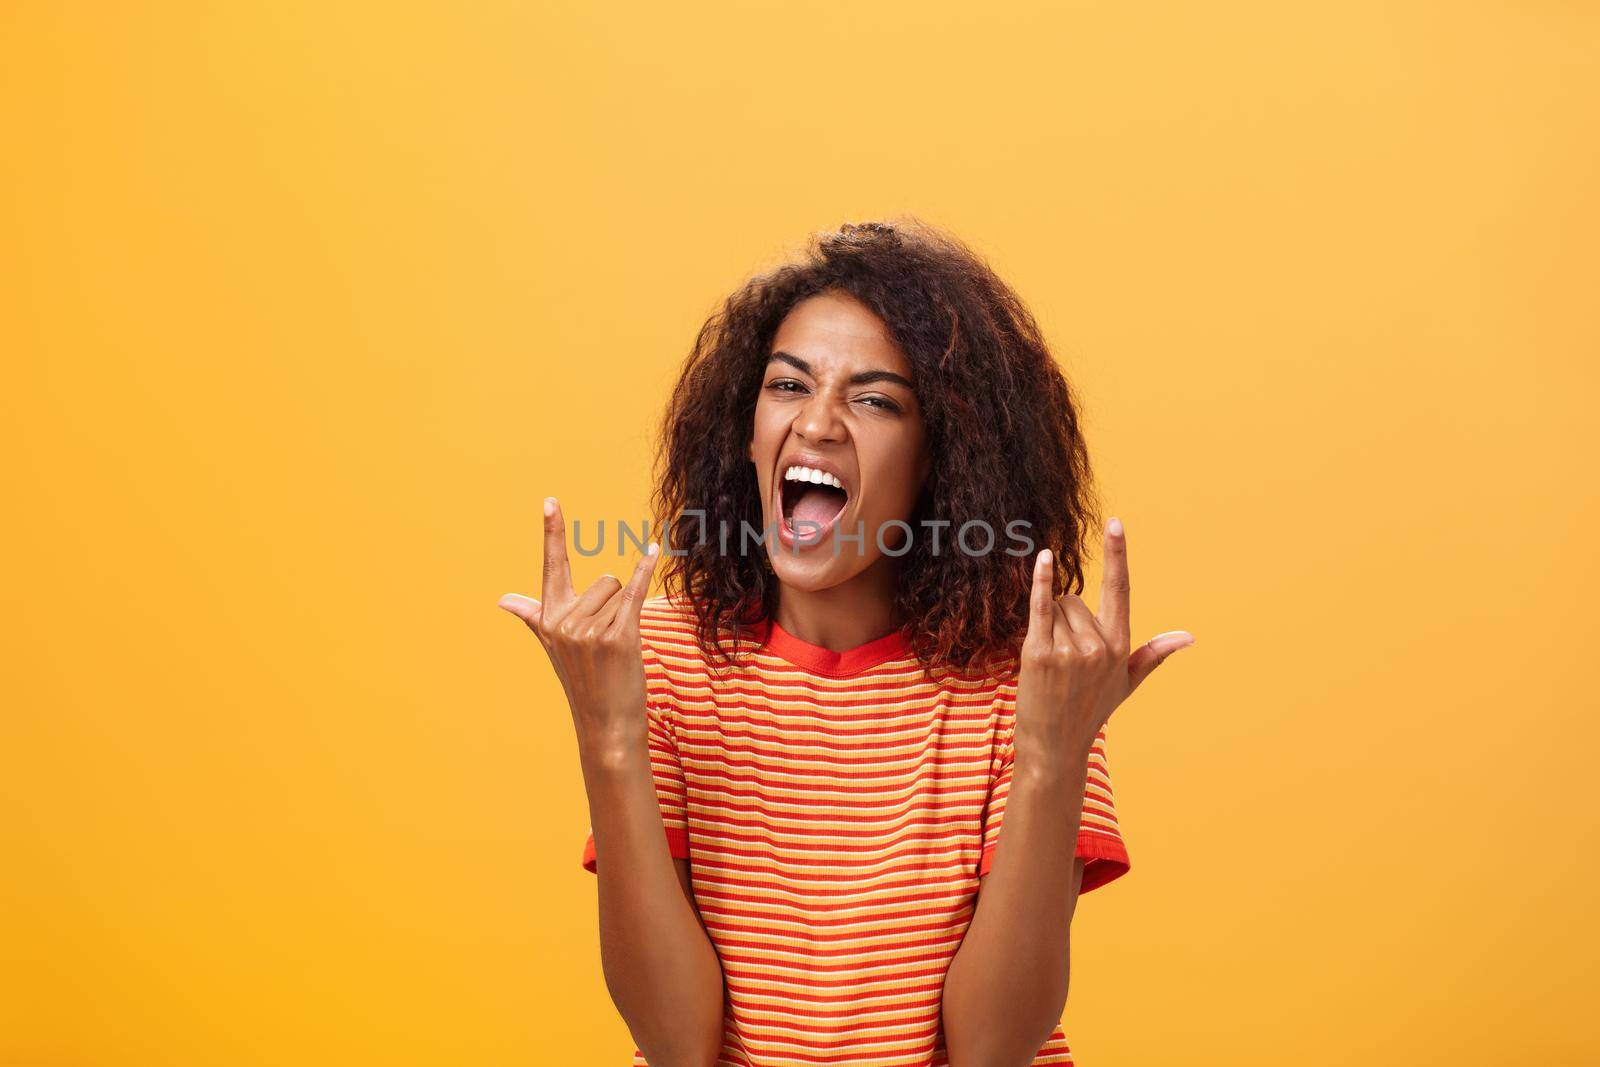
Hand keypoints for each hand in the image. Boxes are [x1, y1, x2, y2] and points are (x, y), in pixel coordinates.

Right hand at [497, 496, 661, 755]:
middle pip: (605, 581)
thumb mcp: (554, 646)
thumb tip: (503, 599)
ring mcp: (589, 630)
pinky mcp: (617, 638)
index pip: (553, 566)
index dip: (553, 532)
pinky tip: (652, 551)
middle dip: (614, 606)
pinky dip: (644, 572)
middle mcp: (565, 621)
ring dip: (626, 616)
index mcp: (550, 618)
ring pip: (621, 592)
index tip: (551, 500)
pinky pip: (634, 594)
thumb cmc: (585, 682)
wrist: (606, 724)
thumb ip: (533, 615)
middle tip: (608, 646)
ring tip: (617, 650)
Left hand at [1013, 517, 1193, 765]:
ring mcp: (1069, 650)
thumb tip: (1187, 637)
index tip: (1116, 522)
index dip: (1117, 553)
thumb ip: (1154, 654)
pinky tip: (1043, 558)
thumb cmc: (1090, 711)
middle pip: (1076, 599)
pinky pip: (1040, 608)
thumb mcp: (1126, 683)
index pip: (1120, 589)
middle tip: (1063, 658)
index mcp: (1120, 646)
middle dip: (1066, 619)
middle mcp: (1098, 646)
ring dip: (1049, 627)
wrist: (1054, 747)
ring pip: (1055, 608)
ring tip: (1051, 664)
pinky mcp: (1039, 654)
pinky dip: (1041, 582)